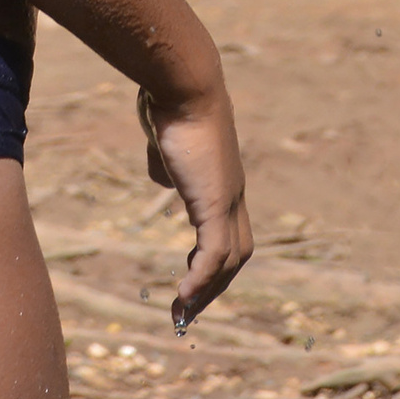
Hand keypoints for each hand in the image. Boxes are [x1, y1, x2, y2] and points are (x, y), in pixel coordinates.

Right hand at [137, 87, 251, 329]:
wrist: (183, 85)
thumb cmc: (170, 104)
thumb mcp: (163, 141)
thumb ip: (165, 163)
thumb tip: (162, 179)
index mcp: (222, 180)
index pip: (228, 230)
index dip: (212, 258)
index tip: (191, 281)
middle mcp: (232, 193)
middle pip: (237, 252)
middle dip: (215, 285)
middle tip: (189, 311)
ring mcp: (228, 197)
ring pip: (229, 259)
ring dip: (207, 291)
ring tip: (183, 314)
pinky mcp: (215, 201)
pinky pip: (213, 253)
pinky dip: (202, 279)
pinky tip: (184, 296)